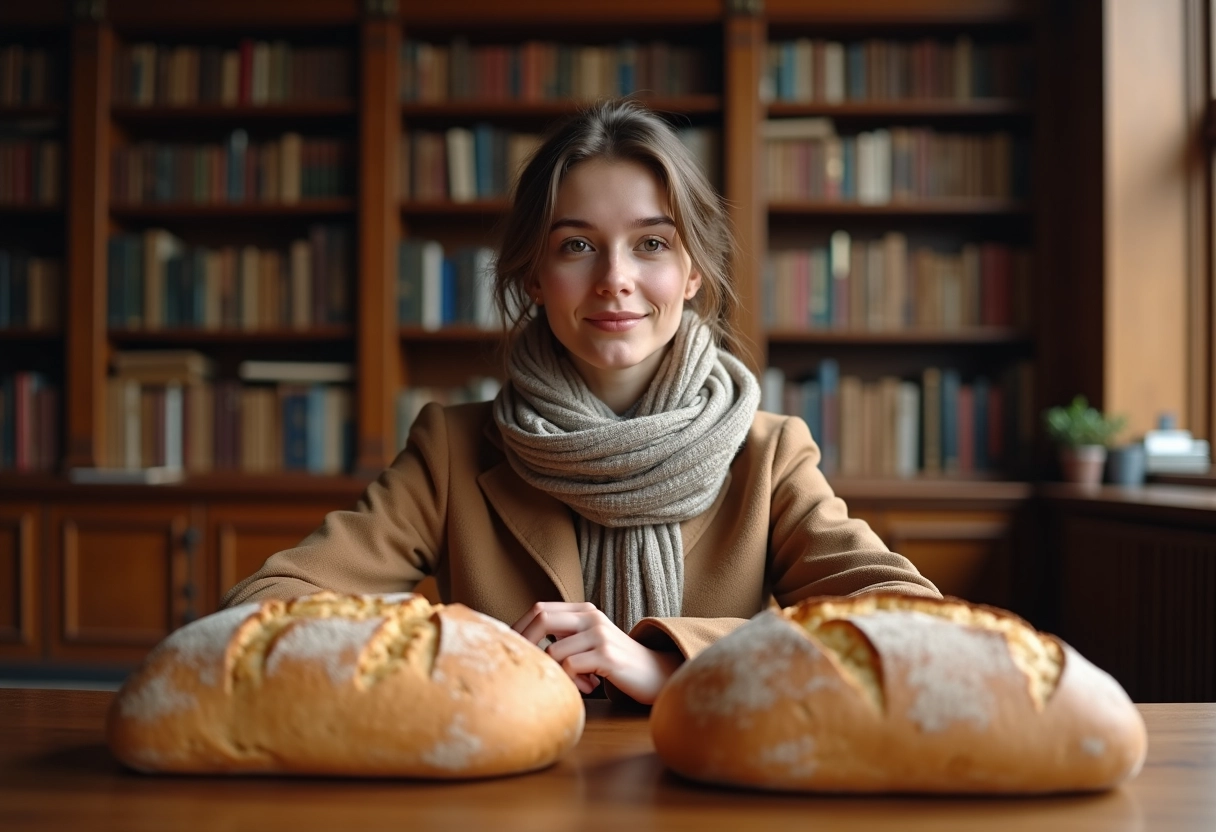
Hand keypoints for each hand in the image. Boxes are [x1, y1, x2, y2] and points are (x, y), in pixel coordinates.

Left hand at [511, 602, 682, 704]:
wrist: (654, 673)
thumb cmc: (616, 662)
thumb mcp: (590, 640)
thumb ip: (565, 635)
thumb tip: (523, 642)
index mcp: (585, 610)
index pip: (540, 609)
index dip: (520, 627)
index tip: (511, 648)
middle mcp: (591, 617)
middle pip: (542, 619)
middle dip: (525, 643)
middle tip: (525, 666)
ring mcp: (599, 634)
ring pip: (553, 650)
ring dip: (554, 672)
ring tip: (573, 683)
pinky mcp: (606, 655)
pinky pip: (570, 667)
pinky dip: (570, 682)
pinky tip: (588, 687)